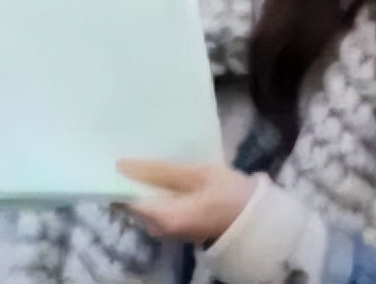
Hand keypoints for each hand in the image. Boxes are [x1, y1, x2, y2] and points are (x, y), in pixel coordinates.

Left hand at [118, 159, 258, 243]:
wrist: (259, 222)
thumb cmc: (230, 195)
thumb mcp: (197, 175)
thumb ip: (160, 171)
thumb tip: (122, 164)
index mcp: (161, 218)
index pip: (123, 197)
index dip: (118, 176)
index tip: (117, 153)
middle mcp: (159, 229)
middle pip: (132, 199)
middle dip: (132, 177)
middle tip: (134, 147)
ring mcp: (168, 229)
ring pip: (146, 202)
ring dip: (146, 182)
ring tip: (148, 153)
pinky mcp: (178, 225)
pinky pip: (158, 205)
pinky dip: (158, 190)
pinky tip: (165, 171)